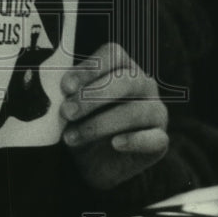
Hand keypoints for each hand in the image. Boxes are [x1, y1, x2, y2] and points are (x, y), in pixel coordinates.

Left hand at [60, 43, 168, 189]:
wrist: (92, 162)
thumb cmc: (82, 122)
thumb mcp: (71, 104)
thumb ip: (68, 92)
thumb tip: (57, 90)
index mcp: (122, 67)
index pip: (113, 54)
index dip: (89, 68)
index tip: (65, 87)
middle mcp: (144, 85)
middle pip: (126, 81)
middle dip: (92, 97)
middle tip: (67, 112)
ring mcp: (156, 112)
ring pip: (136, 112)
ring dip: (100, 124)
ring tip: (71, 137)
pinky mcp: (160, 140)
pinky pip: (155, 138)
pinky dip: (135, 140)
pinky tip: (115, 144)